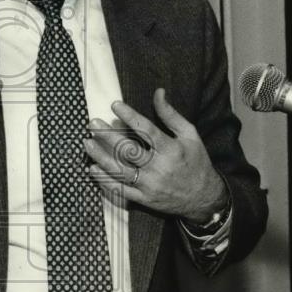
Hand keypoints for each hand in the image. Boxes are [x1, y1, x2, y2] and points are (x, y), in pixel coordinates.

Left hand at [83, 88, 227, 224]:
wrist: (204, 198)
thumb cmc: (196, 161)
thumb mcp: (189, 135)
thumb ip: (171, 114)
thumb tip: (158, 92)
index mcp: (171, 150)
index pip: (146, 130)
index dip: (129, 116)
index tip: (114, 105)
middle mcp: (159, 168)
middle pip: (129, 150)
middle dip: (108, 136)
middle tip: (93, 124)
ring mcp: (150, 186)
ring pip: (120, 171)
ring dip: (101, 157)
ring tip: (87, 144)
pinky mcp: (144, 199)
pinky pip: (121, 190)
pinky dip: (106, 181)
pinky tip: (93, 169)